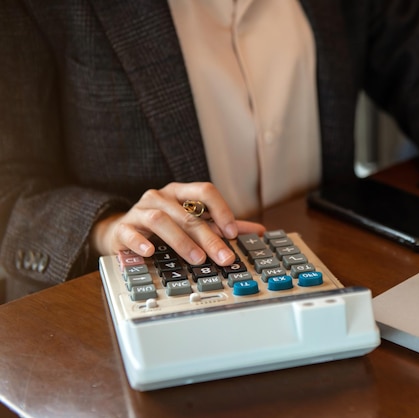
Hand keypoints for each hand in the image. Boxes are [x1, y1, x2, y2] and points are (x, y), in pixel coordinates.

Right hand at [90, 182, 265, 265]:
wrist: (123, 230)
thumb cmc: (164, 225)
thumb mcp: (194, 222)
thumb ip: (223, 226)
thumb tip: (258, 231)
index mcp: (181, 193)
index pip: (205, 191)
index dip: (222, 209)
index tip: (234, 232)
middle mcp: (161, 197)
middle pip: (188, 214)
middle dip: (209, 237)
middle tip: (223, 257)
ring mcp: (140, 211)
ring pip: (161, 220)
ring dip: (181, 240)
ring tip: (196, 259)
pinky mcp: (123, 228)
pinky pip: (130, 232)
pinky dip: (141, 241)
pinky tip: (151, 252)